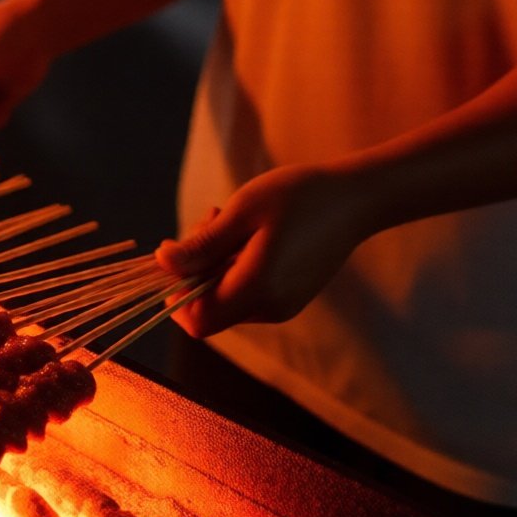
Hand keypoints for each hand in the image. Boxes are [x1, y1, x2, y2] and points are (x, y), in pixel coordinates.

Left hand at [155, 164, 367, 337]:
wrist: (354, 199)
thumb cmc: (299, 196)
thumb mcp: (242, 211)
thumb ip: (202, 244)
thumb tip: (161, 264)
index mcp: (258, 288)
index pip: (197, 320)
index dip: (175, 296)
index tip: (176, 254)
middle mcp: (271, 308)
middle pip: (209, 309)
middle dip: (195, 270)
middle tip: (209, 220)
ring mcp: (283, 306)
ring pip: (227, 300)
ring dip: (214, 265)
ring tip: (228, 219)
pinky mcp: (290, 298)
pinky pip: (247, 293)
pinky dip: (235, 268)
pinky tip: (247, 234)